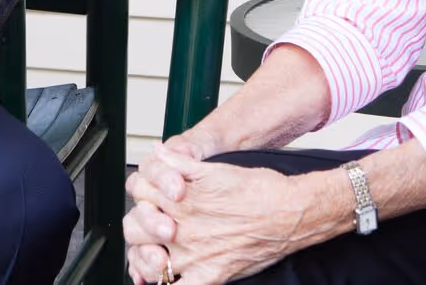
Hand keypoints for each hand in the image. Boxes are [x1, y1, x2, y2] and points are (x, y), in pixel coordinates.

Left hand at [126, 148, 332, 284]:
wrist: (290, 212)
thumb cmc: (259, 188)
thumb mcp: (216, 167)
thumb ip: (180, 162)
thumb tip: (158, 154)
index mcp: (181, 198)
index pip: (139, 194)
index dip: (141, 194)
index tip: (149, 197)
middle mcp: (182, 226)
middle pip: (135, 229)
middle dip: (137, 226)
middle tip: (148, 227)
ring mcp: (194, 254)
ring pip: (148, 261)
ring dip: (146, 257)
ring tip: (154, 253)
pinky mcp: (211, 276)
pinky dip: (168, 284)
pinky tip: (168, 277)